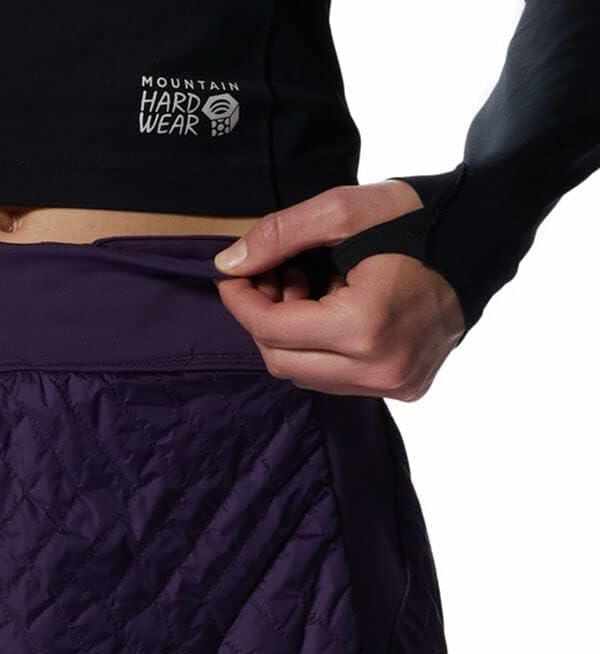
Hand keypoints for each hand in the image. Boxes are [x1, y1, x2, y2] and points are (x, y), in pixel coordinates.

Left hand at [214, 181, 465, 400]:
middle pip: (281, 359)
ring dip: (291, 335)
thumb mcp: (344, 210)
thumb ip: (279, 235)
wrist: (482, 238)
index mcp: (364, 327)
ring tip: (307, 289)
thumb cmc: (415, 219)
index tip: (230, 276)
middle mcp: (380, 369)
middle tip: (273, 277)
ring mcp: (394, 384)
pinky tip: (331, 310)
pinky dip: (319, 349)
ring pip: (306, 374)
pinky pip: (336, 379)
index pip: (272, 329)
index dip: (242, 301)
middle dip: (264, 318)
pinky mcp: (405, 387)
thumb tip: (226, 266)